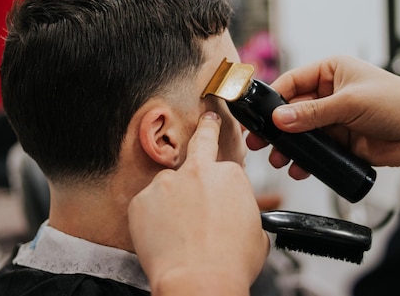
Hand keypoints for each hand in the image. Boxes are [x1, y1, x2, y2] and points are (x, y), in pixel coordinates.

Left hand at [129, 111, 269, 295]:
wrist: (199, 281)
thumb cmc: (230, 263)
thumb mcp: (258, 234)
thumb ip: (244, 213)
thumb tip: (238, 218)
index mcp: (229, 175)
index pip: (226, 167)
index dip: (224, 184)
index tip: (222, 182)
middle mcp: (197, 171)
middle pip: (200, 143)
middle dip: (206, 129)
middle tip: (208, 121)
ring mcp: (166, 184)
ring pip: (169, 187)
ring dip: (173, 202)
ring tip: (179, 232)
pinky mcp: (141, 201)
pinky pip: (147, 207)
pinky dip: (152, 220)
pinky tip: (163, 238)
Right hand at [246, 55, 399, 174]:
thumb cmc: (398, 103)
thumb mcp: (350, 103)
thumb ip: (313, 113)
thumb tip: (280, 119)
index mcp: (330, 71)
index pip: (292, 82)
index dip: (273, 99)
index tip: (256, 115)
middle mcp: (329, 93)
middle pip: (292, 110)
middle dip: (276, 127)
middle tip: (258, 141)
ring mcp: (334, 118)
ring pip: (302, 132)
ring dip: (289, 146)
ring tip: (279, 159)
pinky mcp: (341, 141)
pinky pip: (316, 150)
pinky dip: (306, 159)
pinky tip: (300, 168)